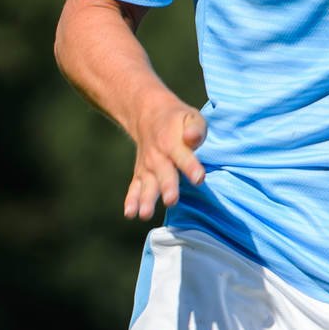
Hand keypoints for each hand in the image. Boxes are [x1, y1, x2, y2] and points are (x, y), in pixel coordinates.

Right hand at [124, 92, 206, 219]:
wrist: (147, 114)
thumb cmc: (177, 120)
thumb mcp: (191, 116)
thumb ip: (195, 128)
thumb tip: (193, 138)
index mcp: (173, 142)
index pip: (184, 156)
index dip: (191, 167)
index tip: (198, 178)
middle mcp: (158, 157)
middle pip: (164, 174)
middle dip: (168, 187)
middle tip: (171, 201)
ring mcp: (147, 167)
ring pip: (147, 185)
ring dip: (146, 200)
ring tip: (144, 215)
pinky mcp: (140, 174)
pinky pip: (134, 188)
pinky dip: (131, 200)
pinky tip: (130, 214)